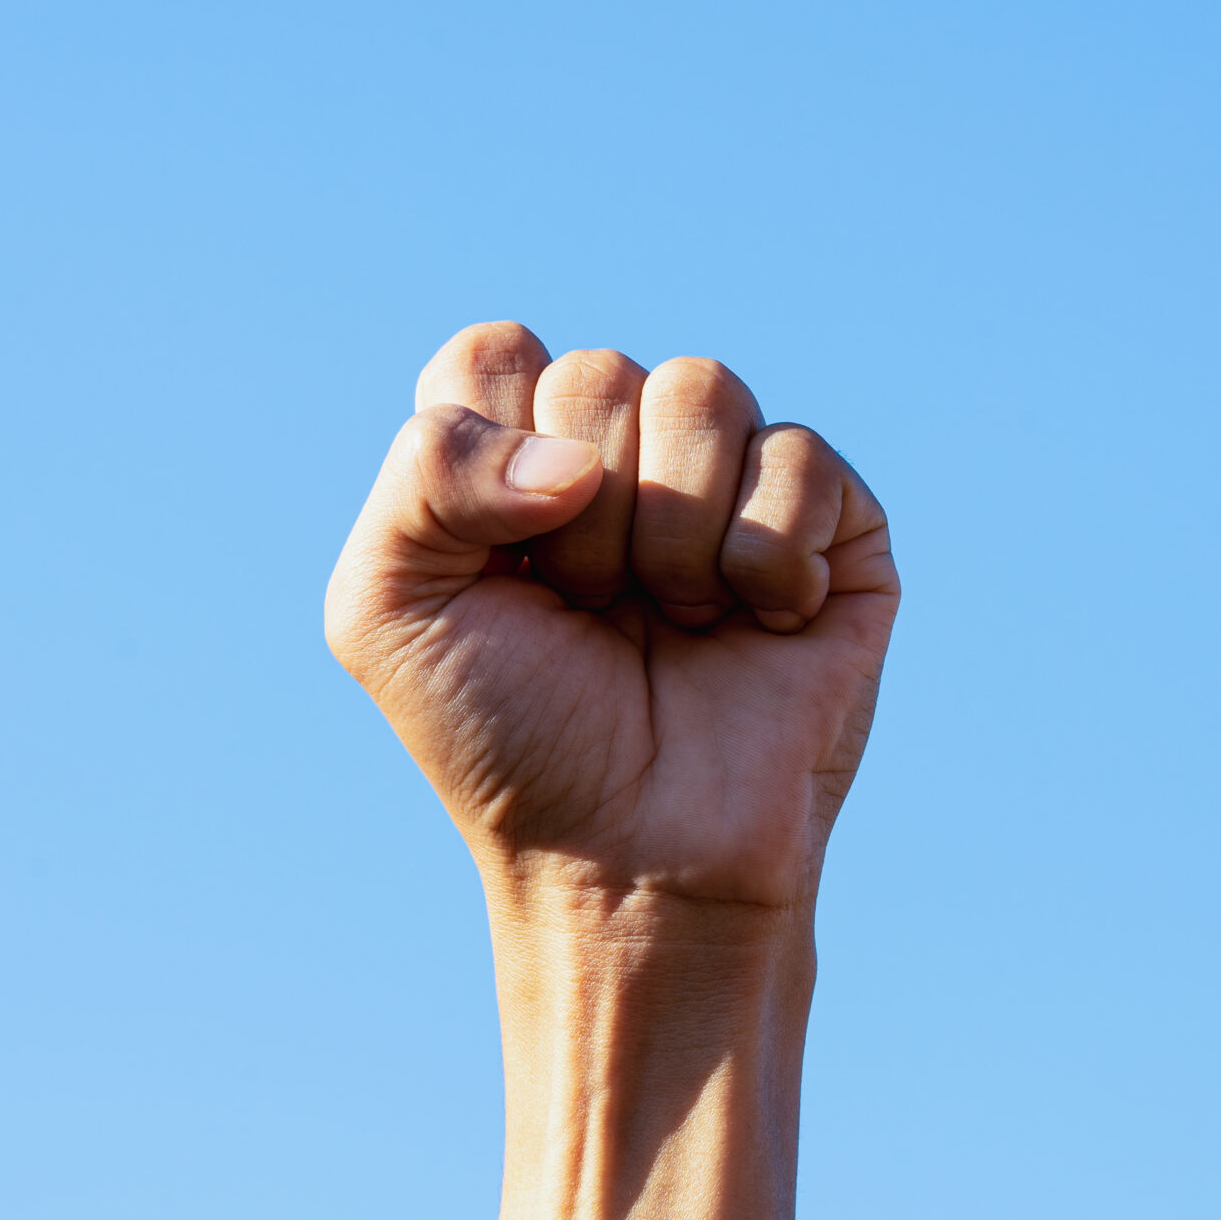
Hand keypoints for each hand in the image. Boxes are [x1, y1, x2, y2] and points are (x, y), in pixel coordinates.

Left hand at [325, 322, 897, 911]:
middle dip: (580, 519)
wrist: (634, 864)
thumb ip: (423, 475)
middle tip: (588, 613)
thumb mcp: (387, 609)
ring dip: (672, 533)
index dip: (490, 448)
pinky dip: (763, 557)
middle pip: (598, 374)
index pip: (496, 355)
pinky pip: (799, 457)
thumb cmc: (508, 744)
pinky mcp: (833, 528)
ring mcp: (730, 486)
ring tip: (673, 622)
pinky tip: (757, 627)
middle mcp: (623, 459)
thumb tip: (573, 458)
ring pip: (703, 390)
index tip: (497, 562)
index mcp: (511, 460)